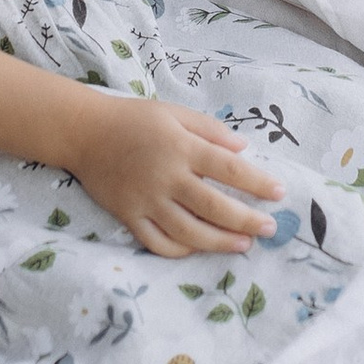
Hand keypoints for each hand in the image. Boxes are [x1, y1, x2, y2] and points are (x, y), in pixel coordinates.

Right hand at [70, 94, 285, 258]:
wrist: (85, 132)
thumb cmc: (135, 119)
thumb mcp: (175, 112)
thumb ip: (211, 130)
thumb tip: (244, 149)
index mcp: (181, 147)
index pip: (228, 169)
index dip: (257, 183)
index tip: (279, 193)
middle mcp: (166, 177)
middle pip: (214, 206)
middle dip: (246, 221)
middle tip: (269, 229)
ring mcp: (146, 201)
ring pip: (189, 232)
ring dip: (220, 242)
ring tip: (243, 245)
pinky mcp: (128, 216)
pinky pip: (158, 243)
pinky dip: (181, 250)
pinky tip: (199, 247)